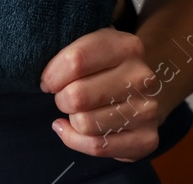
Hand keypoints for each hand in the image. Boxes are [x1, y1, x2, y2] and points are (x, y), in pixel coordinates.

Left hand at [40, 27, 168, 160]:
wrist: (141, 90)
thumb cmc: (104, 66)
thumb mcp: (90, 46)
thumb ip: (68, 53)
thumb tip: (45, 80)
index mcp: (127, 47)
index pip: (75, 61)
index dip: (52, 74)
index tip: (48, 79)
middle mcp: (141, 78)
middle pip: (77, 96)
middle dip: (61, 98)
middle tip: (65, 96)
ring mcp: (147, 110)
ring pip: (85, 123)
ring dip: (72, 119)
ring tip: (78, 110)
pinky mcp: (147, 139)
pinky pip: (97, 146)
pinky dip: (76, 140)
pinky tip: (72, 129)